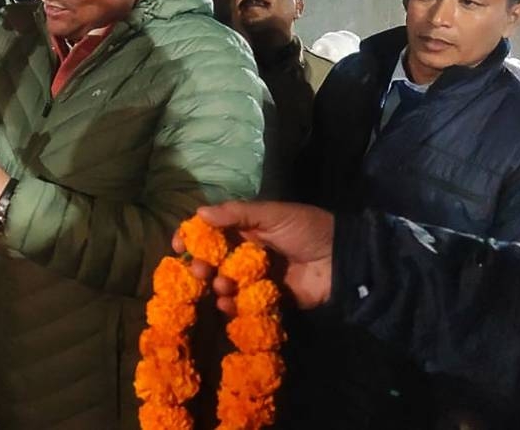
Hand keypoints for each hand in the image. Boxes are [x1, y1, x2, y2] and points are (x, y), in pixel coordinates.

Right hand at [173, 200, 333, 312]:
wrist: (341, 260)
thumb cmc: (306, 229)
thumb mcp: (272, 214)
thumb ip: (236, 214)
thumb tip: (199, 213)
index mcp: (246, 229)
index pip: (211, 231)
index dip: (192, 237)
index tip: (178, 246)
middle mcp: (246, 253)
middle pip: (213, 260)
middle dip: (201, 265)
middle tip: (199, 271)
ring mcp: (255, 278)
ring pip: (224, 283)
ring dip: (217, 285)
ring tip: (222, 285)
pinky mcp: (266, 299)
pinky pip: (241, 304)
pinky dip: (230, 305)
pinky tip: (227, 304)